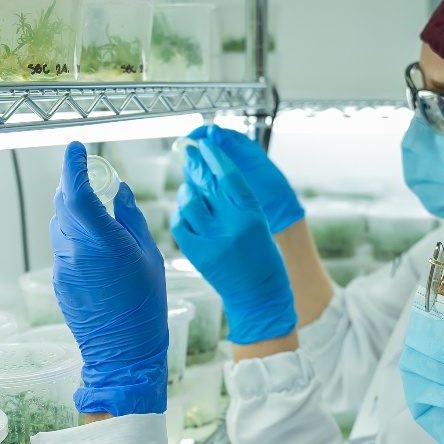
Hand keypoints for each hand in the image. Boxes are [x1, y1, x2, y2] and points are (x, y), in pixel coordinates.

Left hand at [51, 141, 167, 415]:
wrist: (125, 353)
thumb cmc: (147, 306)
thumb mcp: (150, 258)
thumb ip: (131, 221)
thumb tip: (120, 192)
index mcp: (103, 243)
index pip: (76, 193)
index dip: (74, 166)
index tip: (78, 148)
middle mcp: (76, 252)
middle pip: (64, 204)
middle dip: (75, 186)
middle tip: (92, 177)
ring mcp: (63, 268)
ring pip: (61, 226)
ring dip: (76, 213)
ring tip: (101, 218)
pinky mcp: (59, 281)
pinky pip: (65, 249)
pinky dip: (78, 239)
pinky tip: (100, 253)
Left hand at [171, 140, 296, 344]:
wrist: (259, 298)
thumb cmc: (263, 259)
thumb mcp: (259, 224)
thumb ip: (238, 200)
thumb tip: (212, 172)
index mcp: (252, 216)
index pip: (229, 177)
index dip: (214, 157)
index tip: (205, 145)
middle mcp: (231, 226)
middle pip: (207, 185)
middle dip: (196, 165)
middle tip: (189, 153)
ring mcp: (211, 241)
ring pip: (189, 201)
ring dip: (188, 190)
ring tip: (191, 187)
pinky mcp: (196, 254)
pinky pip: (179, 223)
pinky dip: (180, 212)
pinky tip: (186, 210)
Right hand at [187, 124, 303, 233]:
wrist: (278, 211)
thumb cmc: (269, 184)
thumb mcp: (250, 163)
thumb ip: (231, 147)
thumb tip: (213, 130)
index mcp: (236, 144)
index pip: (210, 133)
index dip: (197, 136)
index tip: (187, 144)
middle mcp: (226, 156)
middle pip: (200, 150)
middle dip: (193, 156)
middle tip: (190, 165)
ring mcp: (221, 173)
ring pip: (199, 167)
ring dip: (194, 172)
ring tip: (195, 180)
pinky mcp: (219, 188)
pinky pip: (202, 182)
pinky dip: (198, 185)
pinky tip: (199, 191)